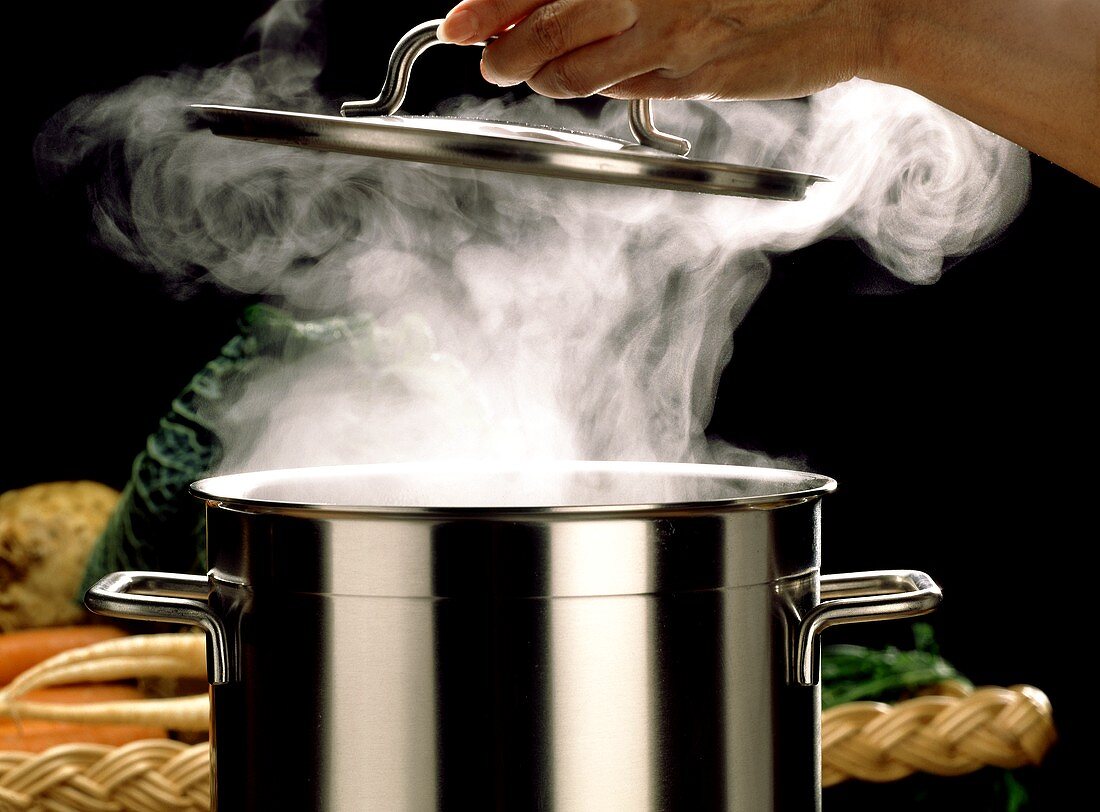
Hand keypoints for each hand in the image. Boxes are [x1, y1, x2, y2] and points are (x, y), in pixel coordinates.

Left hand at [438, 0, 886, 100]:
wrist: (854, 0)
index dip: (489, 4)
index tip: (458, 21)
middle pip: (544, 32)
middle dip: (503, 51)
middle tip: (488, 60)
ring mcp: (669, 42)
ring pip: (577, 73)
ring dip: (544, 78)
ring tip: (532, 74)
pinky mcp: (693, 80)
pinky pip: (626, 91)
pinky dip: (598, 89)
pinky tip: (592, 81)